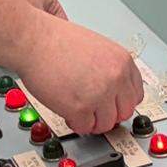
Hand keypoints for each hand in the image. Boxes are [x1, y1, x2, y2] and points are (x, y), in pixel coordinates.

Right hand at [14, 11, 143, 135]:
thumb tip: (113, 90)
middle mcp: (115, 78)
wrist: (31, 38)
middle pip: (123, 112)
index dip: (120, 101)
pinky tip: (66, 109)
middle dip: (107, 113)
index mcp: (121, 61)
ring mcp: (99, 94)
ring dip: (91, 120)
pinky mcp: (81, 108)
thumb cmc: (54, 39)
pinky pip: (85, 128)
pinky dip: (75, 123)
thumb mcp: (95, 46)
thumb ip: (109, 68)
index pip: (135, 94)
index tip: (111, 103)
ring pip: (106, 124)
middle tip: (92, 109)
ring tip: (76, 108)